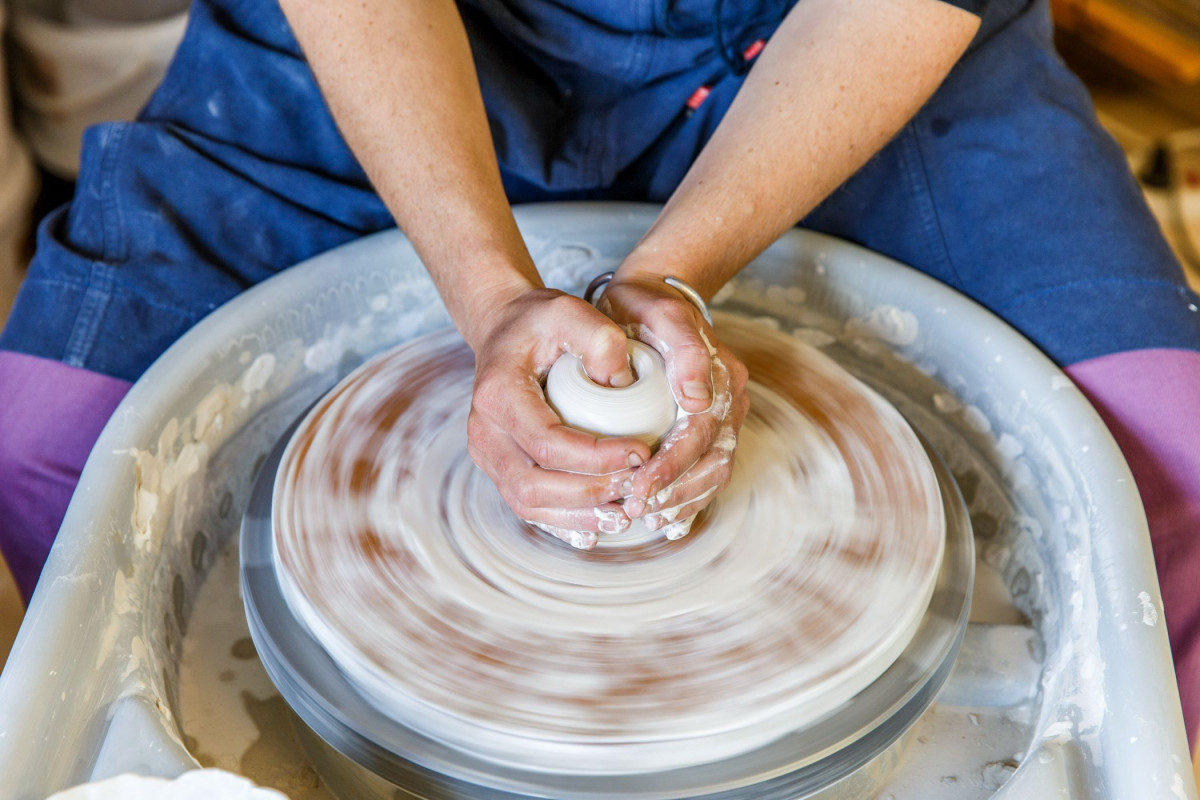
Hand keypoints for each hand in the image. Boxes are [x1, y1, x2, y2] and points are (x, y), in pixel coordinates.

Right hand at [465, 286, 652, 546]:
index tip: (641, 453)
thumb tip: (623, 384)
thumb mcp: (571, 311)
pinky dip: (565, 520)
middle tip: (635, 486)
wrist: (505, 329)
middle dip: (590, 493)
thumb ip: (601, 339)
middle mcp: (484, 431)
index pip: (547, 442)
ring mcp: (488, 454)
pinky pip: (529, 506)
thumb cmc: (540, 322)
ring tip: (624, 511)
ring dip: (579, 515)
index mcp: (498, 394)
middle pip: (533, 484)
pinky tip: (600, 522)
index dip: (596, 457)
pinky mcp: (499, 468)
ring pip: (529, 504)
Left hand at [596, 273, 748, 539]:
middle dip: (676, 491)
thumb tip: (698, 397)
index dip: (671, 465)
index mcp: (720, 374)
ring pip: (714, 470)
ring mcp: (724, 413)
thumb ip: (684, 348)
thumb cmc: (645, 305)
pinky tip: (670, 520)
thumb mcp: (659, 313)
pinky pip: (709, 469)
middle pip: (712, 458)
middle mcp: (729, 397)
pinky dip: (691, 497)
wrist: (650, 296)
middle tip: (638, 509)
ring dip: (685, 500)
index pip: (700, 433)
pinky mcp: (710, 426)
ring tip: (652, 519)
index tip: (639, 486)